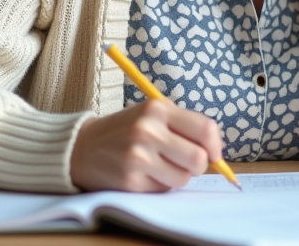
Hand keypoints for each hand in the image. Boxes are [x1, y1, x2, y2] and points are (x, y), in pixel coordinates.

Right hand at [69, 99, 224, 191]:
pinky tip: (143, 174)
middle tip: (186, 163)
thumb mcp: (151, 115)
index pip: (205, 129)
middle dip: (199, 165)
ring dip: (177, 176)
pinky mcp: (131, 180)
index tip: (214, 154)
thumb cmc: (124, 130)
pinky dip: (159, 185)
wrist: (82, 147)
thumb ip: (182, 126)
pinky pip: (163, 189)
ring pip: (183, 178)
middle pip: (198, 158)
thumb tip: (215, 151)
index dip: (216, 146)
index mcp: (157, 108)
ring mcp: (138, 156)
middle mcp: (148, 130)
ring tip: (159, 166)